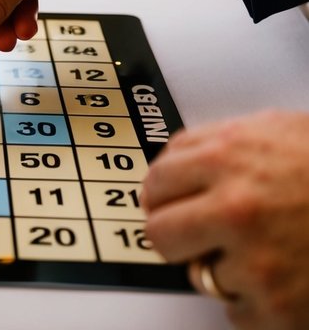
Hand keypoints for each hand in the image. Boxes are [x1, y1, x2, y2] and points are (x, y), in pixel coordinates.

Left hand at [142, 110, 308, 328]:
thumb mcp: (276, 129)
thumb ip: (220, 142)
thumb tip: (178, 160)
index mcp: (229, 158)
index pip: (157, 181)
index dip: (159, 193)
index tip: (162, 201)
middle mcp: (235, 209)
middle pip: (161, 234)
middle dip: (175, 234)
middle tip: (193, 234)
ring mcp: (255, 263)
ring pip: (200, 276)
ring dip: (222, 268)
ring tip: (261, 251)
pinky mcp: (276, 308)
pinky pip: (236, 312)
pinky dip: (255, 301)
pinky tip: (284, 276)